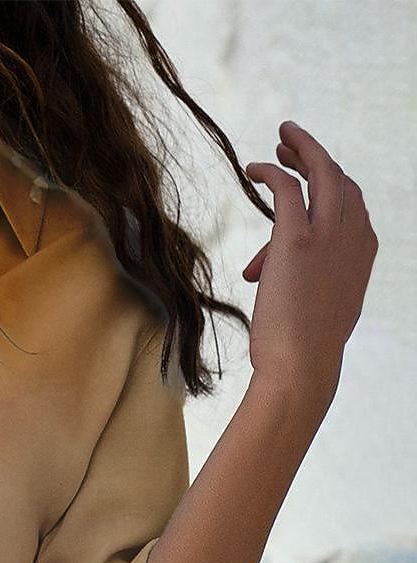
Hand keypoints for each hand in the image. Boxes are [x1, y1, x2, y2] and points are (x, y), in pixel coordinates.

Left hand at [242, 119, 377, 409]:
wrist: (301, 366)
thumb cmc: (301, 346)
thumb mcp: (310, 304)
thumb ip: (297, 277)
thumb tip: (258, 270)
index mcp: (363, 251)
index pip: (351, 205)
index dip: (327, 189)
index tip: (305, 179)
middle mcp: (354, 237)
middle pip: (341, 180)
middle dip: (317, 158)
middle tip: (291, 145)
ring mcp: (329, 236)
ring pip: (321, 174)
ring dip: (300, 152)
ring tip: (279, 142)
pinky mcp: (298, 240)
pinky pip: (288, 190)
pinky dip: (271, 173)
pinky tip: (253, 169)